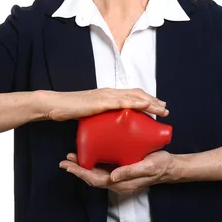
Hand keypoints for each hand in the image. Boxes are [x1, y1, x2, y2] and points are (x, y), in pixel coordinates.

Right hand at [43, 88, 167, 121]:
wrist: (56, 105)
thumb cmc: (70, 110)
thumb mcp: (90, 114)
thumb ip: (100, 118)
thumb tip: (107, 128)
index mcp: (107, 95)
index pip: (131, 95)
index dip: (145, 99)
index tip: (157, 106)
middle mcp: (109, 92)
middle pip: (136, 94)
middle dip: (153, 101)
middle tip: (165, 108)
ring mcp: (106, 96)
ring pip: (133, 97)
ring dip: (150, 102)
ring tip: (162, 109)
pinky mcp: (101, 102)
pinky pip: (122, 101)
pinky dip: (136, 103)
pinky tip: (146, 106)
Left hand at [59, 151, 175, 193]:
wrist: (170, 167)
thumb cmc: (160, 165)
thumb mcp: (147, 166)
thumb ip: (130, 171)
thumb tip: (112, 176)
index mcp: (122, 183)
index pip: (96, 179)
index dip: (81, 173)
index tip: (69, 165)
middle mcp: (118, 181)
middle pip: (92, 177)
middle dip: (77, 170)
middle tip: (65, 160)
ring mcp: (119, 176)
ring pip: (96, 173)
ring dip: (83, 166)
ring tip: (72, 157)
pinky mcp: (122, 169)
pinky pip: (104, 168)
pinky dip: (93, 163)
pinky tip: (89, 154)